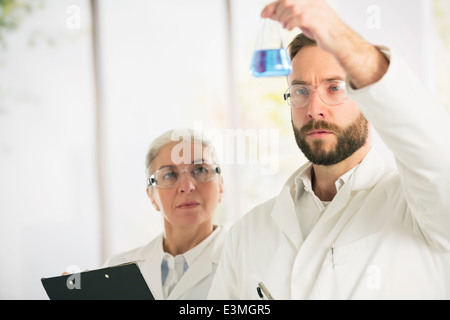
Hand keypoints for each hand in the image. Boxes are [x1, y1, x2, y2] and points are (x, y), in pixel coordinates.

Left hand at [261, 0, 387, 87]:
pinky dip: (290, 23)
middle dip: (278, 13)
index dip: (272, 5)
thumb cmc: (323, 32)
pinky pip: (299, 17)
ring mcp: (317, 10)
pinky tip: (290, 29)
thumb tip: (271, 14)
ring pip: (292, 8)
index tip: (263, 14)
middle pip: (287, 1)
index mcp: (311, 0)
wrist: (340, 42)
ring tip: (286, 27)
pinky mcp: (318, 21)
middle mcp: (314, 2)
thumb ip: (289, 16)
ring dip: (284, 19)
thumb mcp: (303, 21)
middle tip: (279, 23)